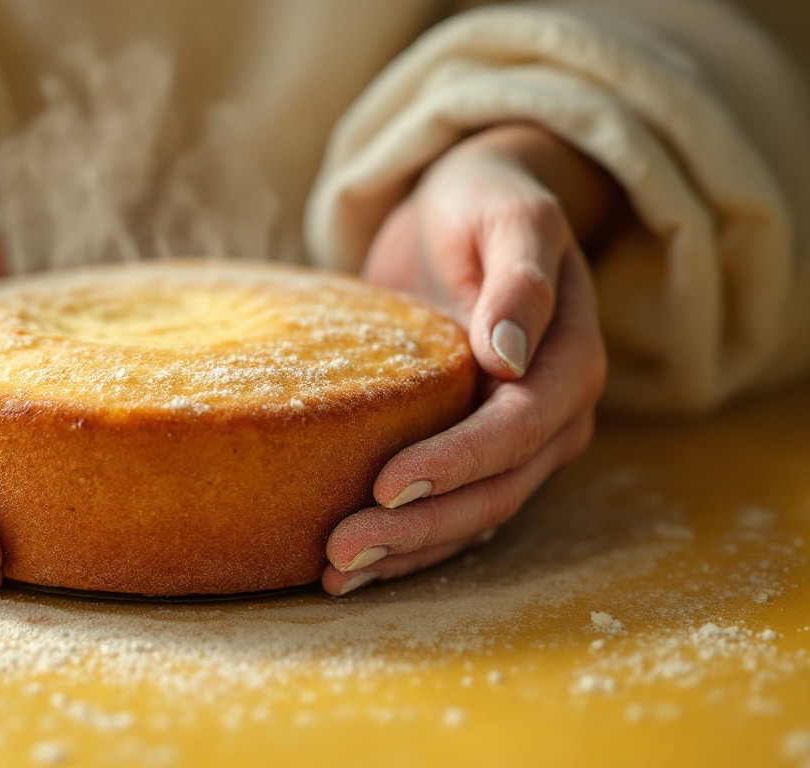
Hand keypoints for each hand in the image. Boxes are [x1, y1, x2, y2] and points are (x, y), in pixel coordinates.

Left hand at [321, 124, 613, 594]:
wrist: (469, 208)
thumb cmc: (485, 203)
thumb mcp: (509, 218)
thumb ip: (520, 278)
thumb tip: (506, 353)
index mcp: (571, 361)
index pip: (520, 428)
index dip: (458, 462)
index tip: (387, 485)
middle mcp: (553, 415)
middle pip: (495, 490)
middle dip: (420, 527)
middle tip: (341, 551)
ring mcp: (517, 443)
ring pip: (472, 516)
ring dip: (407, 551)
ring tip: (334, 575)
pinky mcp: (473, 450)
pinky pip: (449, 510)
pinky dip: (406, 542)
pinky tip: (350, 567)